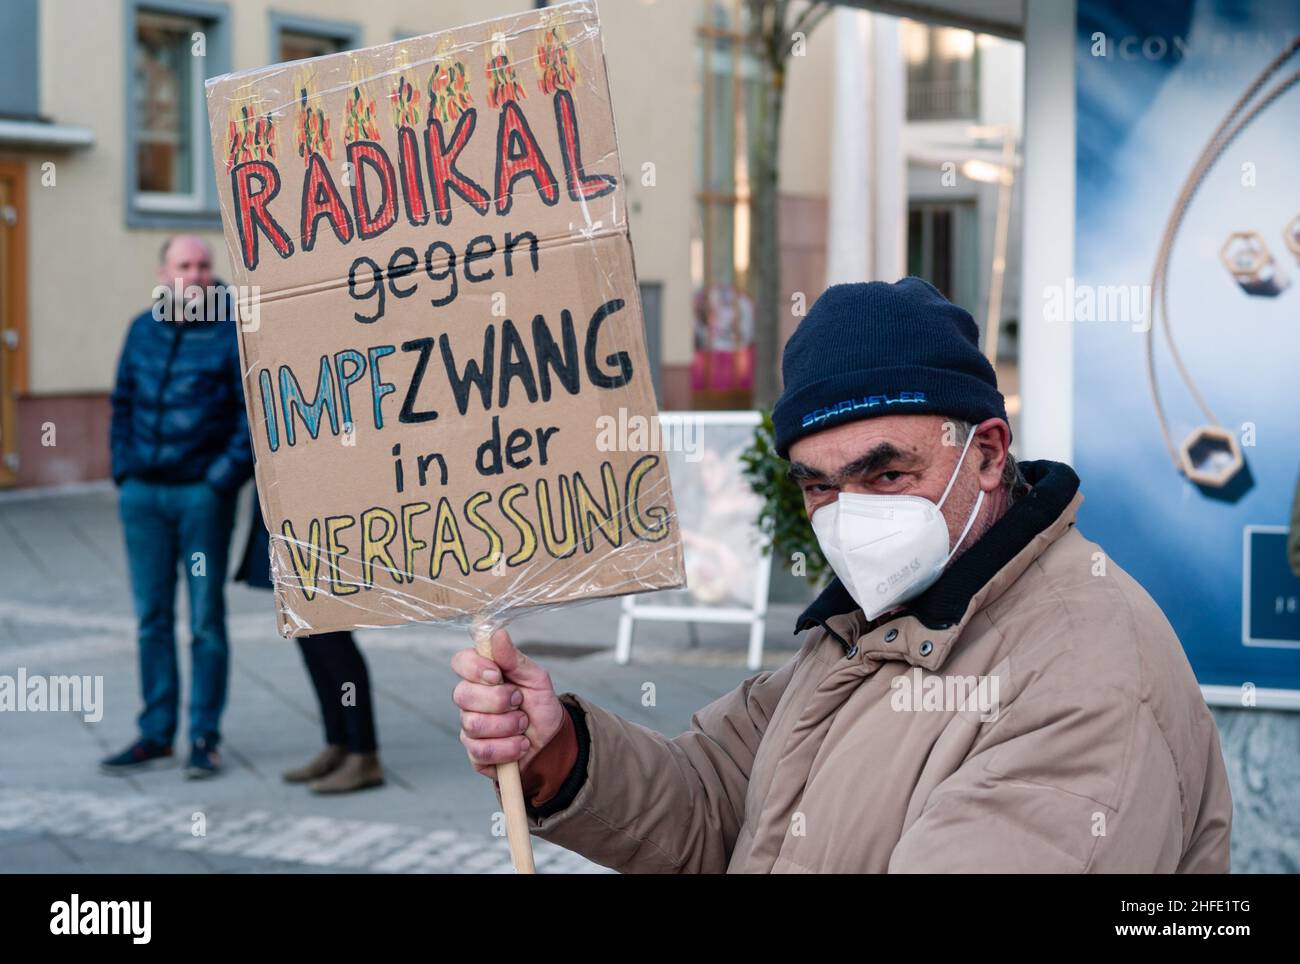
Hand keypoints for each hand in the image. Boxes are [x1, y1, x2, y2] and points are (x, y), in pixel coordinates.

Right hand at [451, 628, 565, 779]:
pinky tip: (520, 744)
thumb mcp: (535, 678)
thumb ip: (515, 658)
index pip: (460, 662)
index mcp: (482, 675)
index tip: (498, 675)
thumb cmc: (539, 704)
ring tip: (523, 724)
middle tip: (520, 702)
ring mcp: (469, 726)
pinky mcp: (475, 753)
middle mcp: (470, 699)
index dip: (475, 668)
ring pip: (473, 724)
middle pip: (462, 695)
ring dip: (508, 726)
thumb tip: (498, 634)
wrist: (551, 740)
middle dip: (498, 700)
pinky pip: (481, 751)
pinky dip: (508, 748)